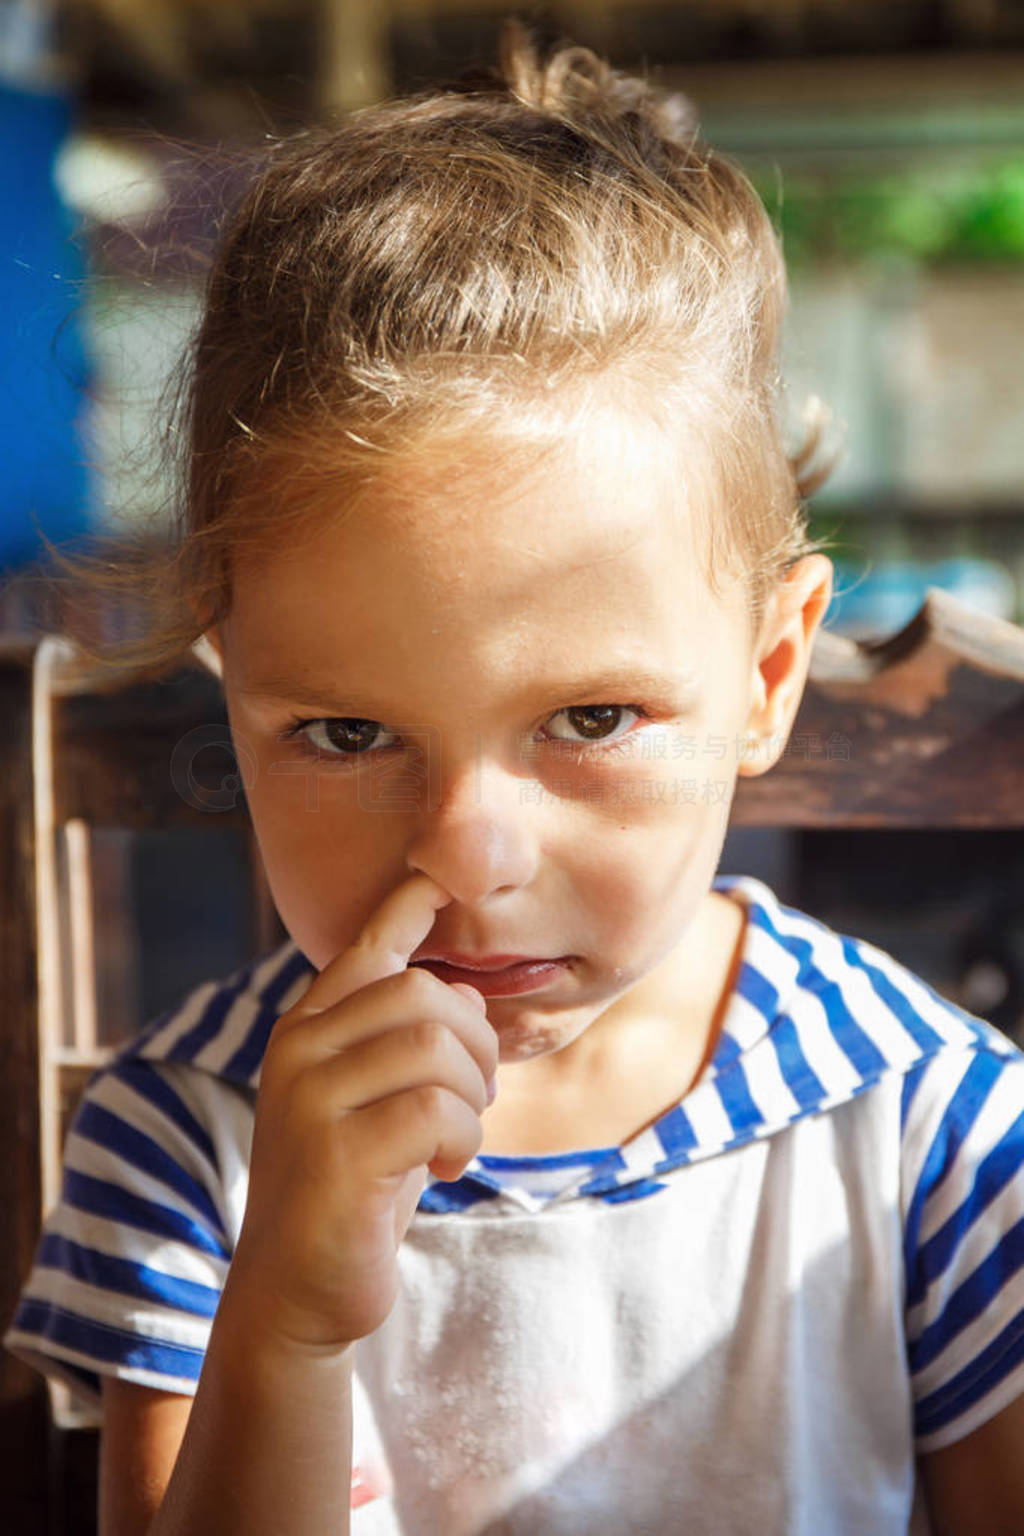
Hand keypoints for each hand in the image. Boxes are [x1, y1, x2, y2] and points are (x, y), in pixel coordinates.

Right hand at [225, 874, 497, 1351]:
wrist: (296, 1295)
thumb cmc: (351, 1192)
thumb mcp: (376, 1106)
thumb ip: (405, 1047)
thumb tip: (467, 996)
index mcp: (307, 1029)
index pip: (364, 948)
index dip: (408, 906)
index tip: (442, 873)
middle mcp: (299, 1049)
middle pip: (424, 994)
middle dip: (476, 1041)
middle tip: (476, 1096)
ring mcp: (310, 1097)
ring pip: (436, 1048)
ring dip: (472, 1097)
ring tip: (455, 1138)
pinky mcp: (335, 1151)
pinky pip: (437, 1111)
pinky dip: (462, 1140)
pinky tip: (442, 1170)